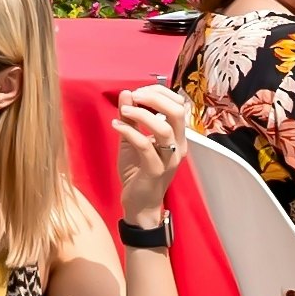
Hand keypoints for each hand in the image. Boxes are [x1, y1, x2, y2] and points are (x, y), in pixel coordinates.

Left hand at [108, 81, 196, 214]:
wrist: (139, 204)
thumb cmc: (137, 171)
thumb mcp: (132, 139)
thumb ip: (131, 117)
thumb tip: (127, 93)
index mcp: (177, 136)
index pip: (178, 105)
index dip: (160, 92)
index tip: (139, 91)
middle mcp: (178, 146)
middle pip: (177, 112)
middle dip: (154, 98)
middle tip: (135, 96)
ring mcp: (169, 159)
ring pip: (163, 129)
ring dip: (142, 114)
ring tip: (125, 110)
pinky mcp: (155, 170)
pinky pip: (145, 146)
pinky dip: (129, 131)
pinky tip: (116, 125)